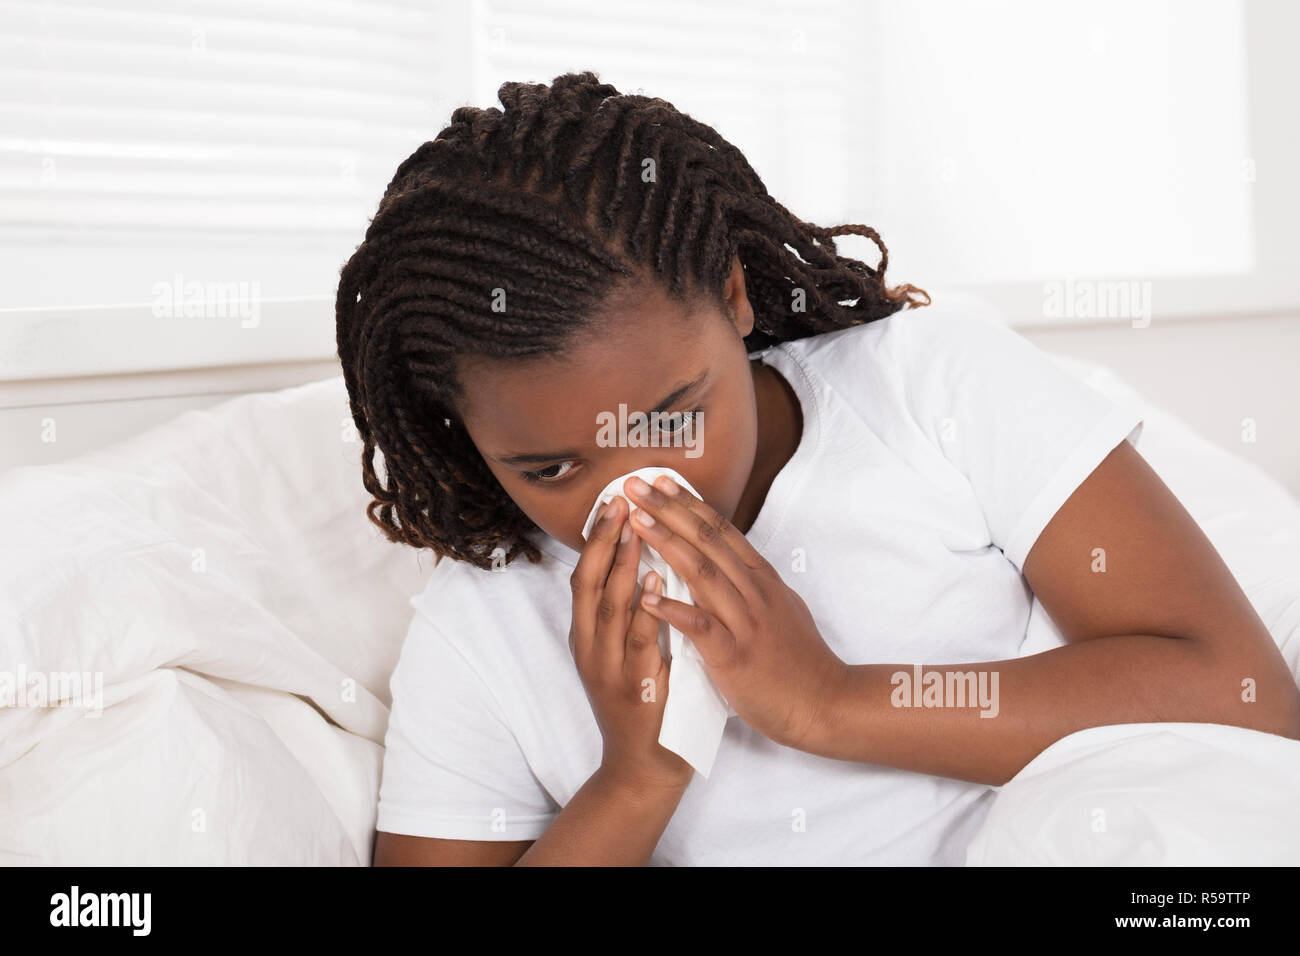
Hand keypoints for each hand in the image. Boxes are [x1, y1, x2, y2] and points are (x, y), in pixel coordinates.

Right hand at [568, 494, 694, 793]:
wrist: (644, 770)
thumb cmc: (645, 704)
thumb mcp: (630, 650)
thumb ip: (632, 611)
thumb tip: (647, 561)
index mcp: (588, 635)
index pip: (585, 574)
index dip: (597, 536)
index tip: (614, 498)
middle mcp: (590, 647)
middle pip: (587, 581)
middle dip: (604, 538)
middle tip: (620, 498)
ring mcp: (608, 669)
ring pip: (608, 606)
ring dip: (621, 563)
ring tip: (636, 525)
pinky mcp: (633, 688)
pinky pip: (638, 641)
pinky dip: (646, 607)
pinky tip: (658, 581)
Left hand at [622, 474, 848, 751]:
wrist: (825, 704)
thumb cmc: (800, 661)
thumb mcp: (782, 608)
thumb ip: (753, 584)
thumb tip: (729, 562)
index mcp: (762, 579)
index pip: (720, 530)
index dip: (688, 503)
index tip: (661, 481)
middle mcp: (754, 592)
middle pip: (707, 541)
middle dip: (669, 509)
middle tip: (635, 485)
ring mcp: (746, 622)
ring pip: (702, 573)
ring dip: (667, 543)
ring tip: (636, 522)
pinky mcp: (735, 656)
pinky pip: (701, 627)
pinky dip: (674, 609)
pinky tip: (648, 597)